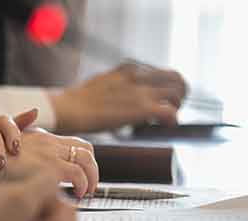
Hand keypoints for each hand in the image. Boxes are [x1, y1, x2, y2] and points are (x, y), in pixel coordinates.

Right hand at [50, 62, 188, 133]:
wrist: (69, 108)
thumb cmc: (78, 102)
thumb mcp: (102, 84)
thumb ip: (117, 86)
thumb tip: (121, 99)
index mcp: (129, 68)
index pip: (159, 72)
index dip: (164, 87)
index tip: (159, 100)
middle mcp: (138, 75)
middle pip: (175, 78)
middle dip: (179, 94)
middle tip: (171, 109)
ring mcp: (141, 91)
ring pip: (177, 92)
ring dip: (177, 106)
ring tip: (167, 120)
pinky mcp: (141, 108)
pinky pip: (170, 111)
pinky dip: (172, 120)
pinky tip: (166, 126)